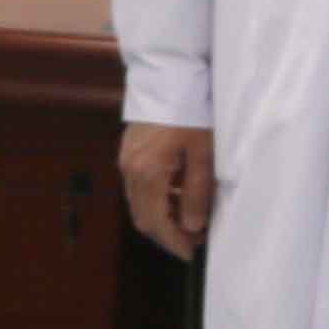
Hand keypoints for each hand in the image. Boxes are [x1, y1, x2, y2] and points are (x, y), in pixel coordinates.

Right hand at [117, 120, 215, 259]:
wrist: (169, 75)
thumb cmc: (191, 111)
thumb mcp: (203, 153)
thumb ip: (197, 193)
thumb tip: (193, 227)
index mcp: (148, 172)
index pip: (156, 222)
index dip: (173, 242)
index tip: (190, 253)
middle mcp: (130, 170)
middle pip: (142, 217)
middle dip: (166, 234)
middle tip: (192, 241)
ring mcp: (126, 160)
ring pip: (138, 203)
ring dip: (161, 216)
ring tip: (189, 218)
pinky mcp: (128, 151)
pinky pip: (138, 187)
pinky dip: (155, 199)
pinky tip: (177, 195)